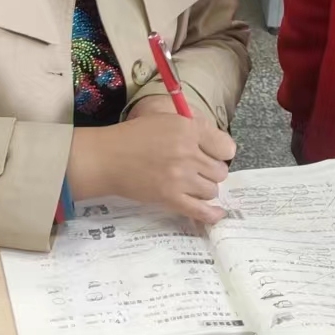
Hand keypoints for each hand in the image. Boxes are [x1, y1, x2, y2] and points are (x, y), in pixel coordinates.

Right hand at [68, 107, 236, 223]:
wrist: (107, 158)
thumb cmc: (134, 137)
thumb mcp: (166, 120)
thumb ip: (194, 129)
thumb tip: (219, 146)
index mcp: (189, 129)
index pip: (226, 147)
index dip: (221, 153)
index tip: (212, 155)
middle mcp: (188, 153)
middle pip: (220, 171)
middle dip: (211, 172)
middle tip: (197, 170)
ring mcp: (180, 177)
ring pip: (212, 190)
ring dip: (204, 189)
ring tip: (190, 184)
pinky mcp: (170, 198)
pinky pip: (200, 210)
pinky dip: (211, 214)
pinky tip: (217, 213)